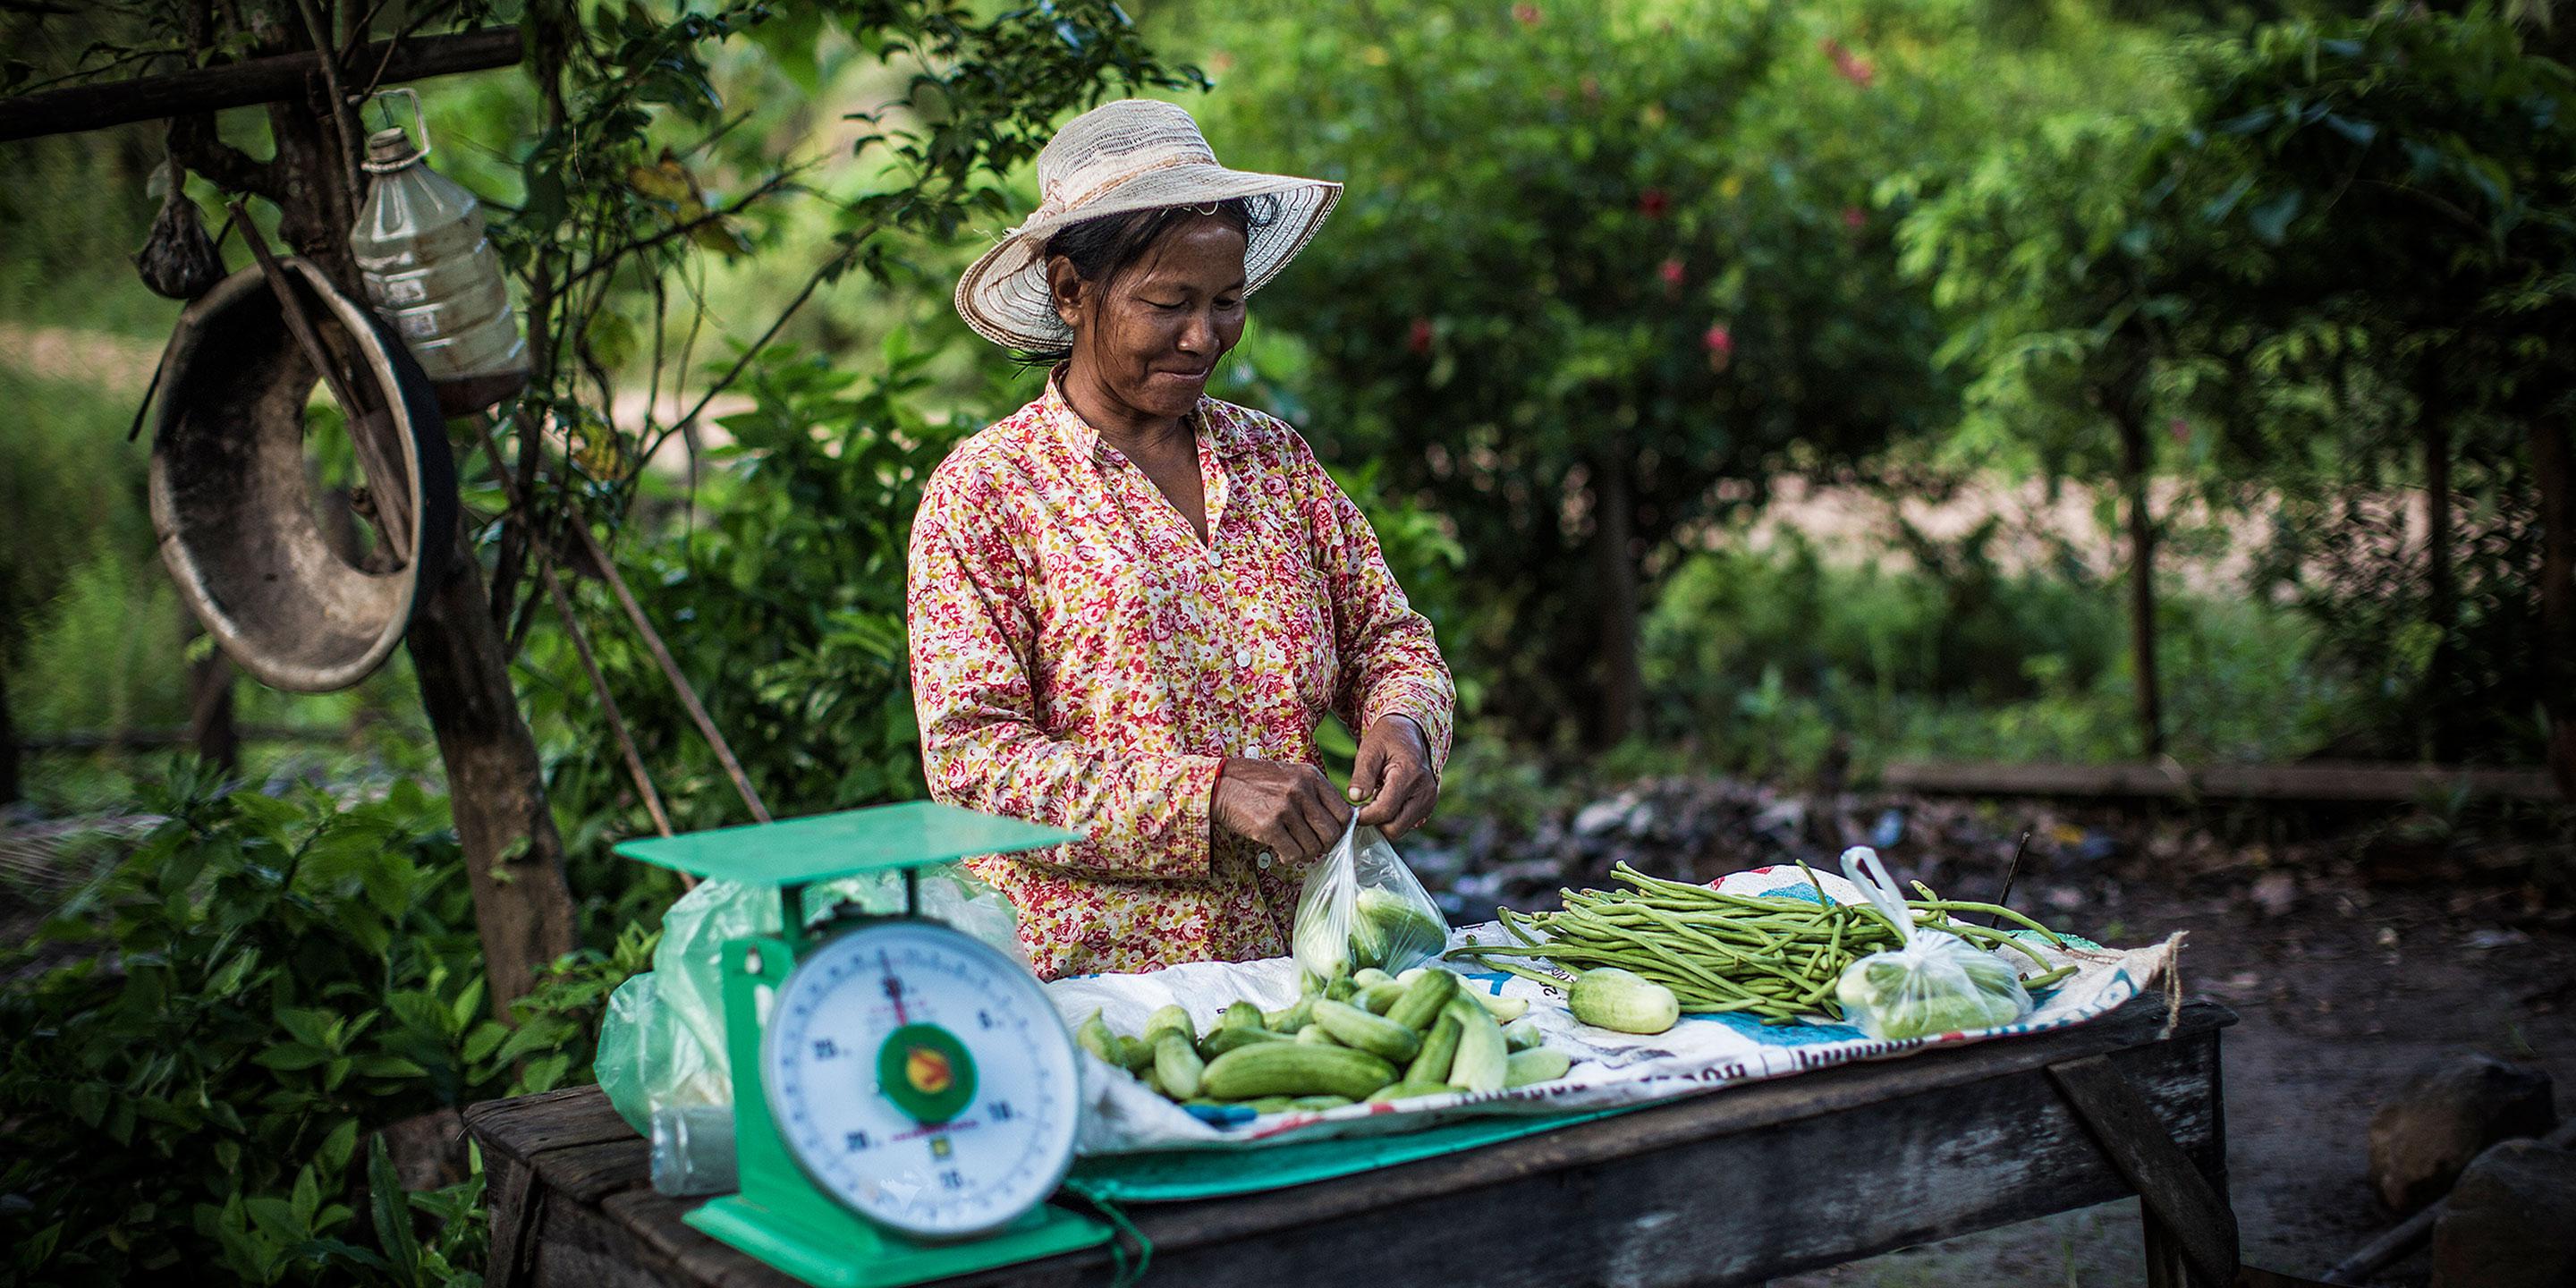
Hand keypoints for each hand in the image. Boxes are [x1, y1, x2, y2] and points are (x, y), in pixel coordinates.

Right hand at [1212, 758, 1353, 864]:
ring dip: (1305, 854)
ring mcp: (1284, 808)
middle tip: (1314, 848)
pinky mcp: (1268, 826)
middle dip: (1325, 846)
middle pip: (1331, 832)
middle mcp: (1301, 790)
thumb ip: (1314, 793)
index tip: (1330, 836)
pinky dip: (1289, 858)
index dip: (1341, 830)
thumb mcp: (1291, 776)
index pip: (1343, 812)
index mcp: (1311, 776)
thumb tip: (1338, 822)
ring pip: (1312, 846)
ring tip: (1294, 849)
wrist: (1220, 784)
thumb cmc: (1256, 783)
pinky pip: (1292, 854)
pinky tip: (1281, 851)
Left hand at [1349, 715, 1436, 840]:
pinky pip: (1405, 824)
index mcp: (1410, 775)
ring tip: (1374, 800)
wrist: (1409, 733)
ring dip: (1382, 821)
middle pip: (1394, 828)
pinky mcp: (1428, 806)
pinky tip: (1384, 801)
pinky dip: (1392, 818)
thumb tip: (1355, 797)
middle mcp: (1425, 792)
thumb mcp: (1369, 750)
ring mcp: (1429, 801)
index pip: (1385, 811)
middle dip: (1374, 821)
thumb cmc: (1387, 739)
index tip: (1351, 810)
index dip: (1364, 816)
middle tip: (1361, 807)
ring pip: (1399, 829)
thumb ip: (1362, 775)